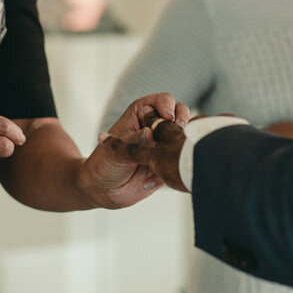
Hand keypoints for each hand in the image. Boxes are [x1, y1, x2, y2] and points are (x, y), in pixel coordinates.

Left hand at [80, 93, 190, 207]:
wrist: (105, 190)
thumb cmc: (105, 163)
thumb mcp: (115, 150)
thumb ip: (133, 140)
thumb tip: (149, 133)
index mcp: (141, 115)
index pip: (160, 101)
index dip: (167, 105)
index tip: (168, 116)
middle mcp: (155, 127)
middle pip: (178, 114)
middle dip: (183, 118)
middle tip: (179, 128)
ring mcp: (164, 144)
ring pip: (184, 134)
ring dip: (186, 138)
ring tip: (181, 146)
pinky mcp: (170, 162)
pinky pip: (184, 157)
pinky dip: (186, 158)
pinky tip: (180, 164)